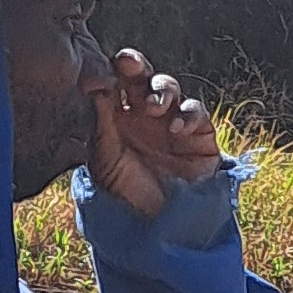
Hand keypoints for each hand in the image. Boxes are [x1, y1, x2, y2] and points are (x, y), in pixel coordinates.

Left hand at [89, 48, 223, 218]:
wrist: (161, 227)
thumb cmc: (126, 195)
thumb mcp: (104, 160)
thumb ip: (100, 123)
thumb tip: (94, 86)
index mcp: (116, 116)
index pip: (114, 82)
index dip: (110, 70)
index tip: (104, 69)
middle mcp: (143, 114)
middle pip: (141, 76)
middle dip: (136, 66)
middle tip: (129, 65)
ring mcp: (172, 121)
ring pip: (169, 88)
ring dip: (162, 90)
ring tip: (155, 108)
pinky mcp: (199, 133)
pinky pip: (195, 111)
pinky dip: (187, 114)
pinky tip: (176, 128)